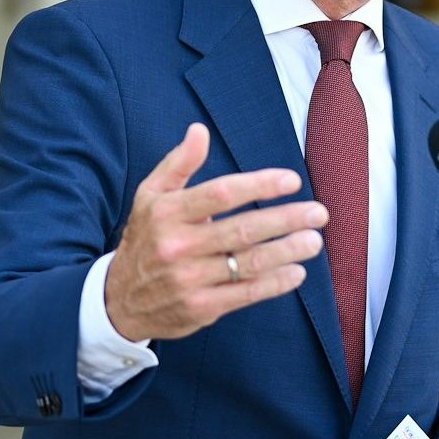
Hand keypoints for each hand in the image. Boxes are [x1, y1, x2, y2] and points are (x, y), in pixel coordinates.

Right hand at [105, 123, 326, 342]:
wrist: (119, 299)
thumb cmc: (145, 239)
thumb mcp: (150, 196)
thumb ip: (178, 163)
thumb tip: (199, 131)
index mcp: (168, 212)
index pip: (221, 193)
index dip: (260, 185)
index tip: (292, 180)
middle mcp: (178, 245)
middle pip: (242, 230)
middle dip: (286, 219)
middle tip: (318, 213)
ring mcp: (189, 279)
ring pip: (248, 263)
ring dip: (287, 252)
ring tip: (314, 241)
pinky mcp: (200, 307)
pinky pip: (245, 293)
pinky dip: (274, 283)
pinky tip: (296, 272)